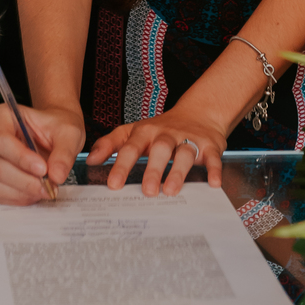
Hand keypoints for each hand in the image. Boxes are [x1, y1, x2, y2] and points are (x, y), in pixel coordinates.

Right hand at [0, 102, 82, 204]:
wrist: (55, 134)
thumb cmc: (57, 127)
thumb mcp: (69, 133)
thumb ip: (64, 153)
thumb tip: (56, 176)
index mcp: (2, 116)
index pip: (2, 140)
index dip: (21, 158)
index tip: (43, 169)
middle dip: (25, 181)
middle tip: (49, 186)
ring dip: (21, 192)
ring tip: (44, 189)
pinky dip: (17, 197)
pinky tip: (34, 192)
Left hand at [89, 106, 226, 196]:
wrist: (199, 113)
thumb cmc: (161, 129)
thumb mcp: (134, 131)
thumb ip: (111, 143)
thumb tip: (91, 160)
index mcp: (145, 132)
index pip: (131, 147)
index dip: (122, 165)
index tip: (113, 184)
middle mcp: (166, 135)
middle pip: (159, 150)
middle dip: (152, 169)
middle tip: (146, 191)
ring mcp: (188, 138)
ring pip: (183, 153)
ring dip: (178, 171)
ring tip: (170, 191)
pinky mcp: (209, 145)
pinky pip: (212, 157)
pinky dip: (214, 169)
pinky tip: (213, 183)